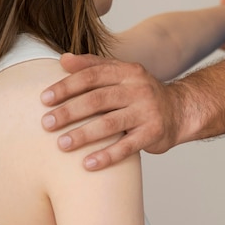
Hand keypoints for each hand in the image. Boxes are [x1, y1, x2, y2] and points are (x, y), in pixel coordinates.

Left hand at [41, 53, 181, 169]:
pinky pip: (127, 147)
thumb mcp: (122, 74)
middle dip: (70, 112)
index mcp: (127, 72)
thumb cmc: (141, 94)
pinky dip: (107, 156)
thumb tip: (63, 60)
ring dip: (83, 135)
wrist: (180, 111)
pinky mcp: (154, 134)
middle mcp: (139, 89)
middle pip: (98, 99)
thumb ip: (94, 66)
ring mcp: (147, 112)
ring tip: (62, 145)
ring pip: (110, 124)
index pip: (92, 76)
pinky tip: (87, 164)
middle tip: (46, 123)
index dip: (67, 86)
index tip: (44, 99)